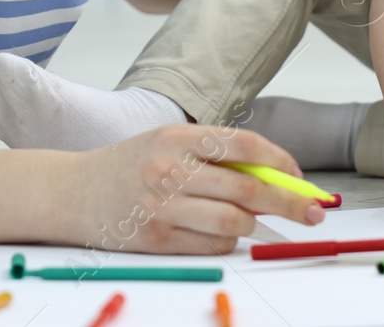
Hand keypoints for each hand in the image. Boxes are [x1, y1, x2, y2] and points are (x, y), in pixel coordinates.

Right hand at [63, 124, 325, 254]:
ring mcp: (162, 205)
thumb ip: (215, 155)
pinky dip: (227, 244)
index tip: (301, 179)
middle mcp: (170, 168)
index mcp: (178, 136)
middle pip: (247, 190)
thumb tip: (275, 177)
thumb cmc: (129, 165)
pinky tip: (219, 235)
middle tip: (313, 213)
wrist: (70, 191)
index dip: (282, 163)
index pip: (245, 146)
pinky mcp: (156, 238)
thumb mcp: (167, 142)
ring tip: (249, 221)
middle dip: (289, 203)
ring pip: (233, 223)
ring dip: (252, 226)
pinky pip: (212, 247)